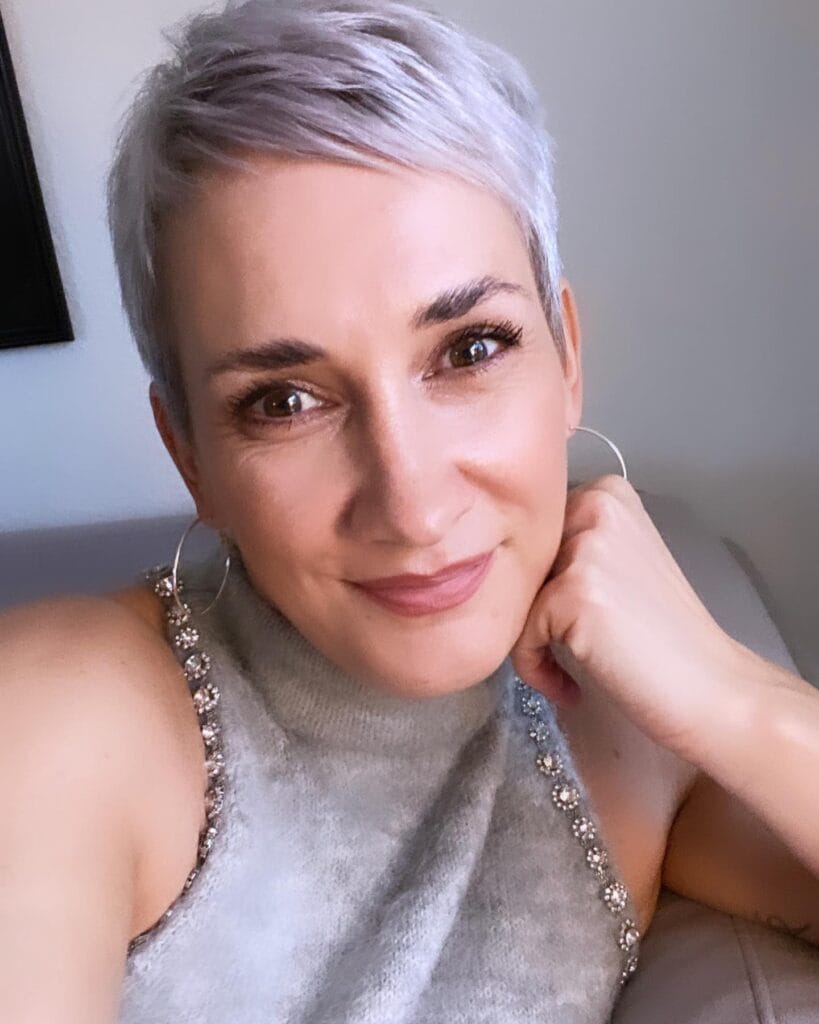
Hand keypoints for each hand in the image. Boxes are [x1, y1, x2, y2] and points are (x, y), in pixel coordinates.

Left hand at [510, 475, 744, 757]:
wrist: (711, 689)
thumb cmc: (664, 637)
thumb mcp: (620, 563)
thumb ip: (571, 547)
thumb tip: (501, 557)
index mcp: (607, 493)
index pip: (531, 530)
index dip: (536, 581)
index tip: (561, 620)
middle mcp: (595, 507)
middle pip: (516, 560)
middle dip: (529, 609)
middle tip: (560, 648)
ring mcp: (584, 547)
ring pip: (513, 596)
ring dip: (530, 641)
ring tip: (566, 669)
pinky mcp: (572, 592)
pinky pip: (518, 633)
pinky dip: (535, 668)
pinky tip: (569, 687)